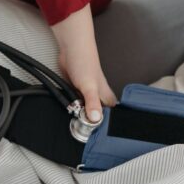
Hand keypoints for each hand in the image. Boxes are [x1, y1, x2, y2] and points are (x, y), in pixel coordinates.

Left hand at [51, 5, 116, 122]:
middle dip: (97, 121)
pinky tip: (71, 110)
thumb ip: (92, 103)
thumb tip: (96, 119)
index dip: (111, 122)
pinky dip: (75, 106)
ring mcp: (85, 91)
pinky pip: (76, 101)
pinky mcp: (75, 87)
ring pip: (87, 107)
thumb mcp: (89, 87)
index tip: (106, 134)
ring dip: (84, 114)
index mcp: (104, 94)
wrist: (71, 48)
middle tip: (91, 133)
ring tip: (81, 126)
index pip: (112, 112)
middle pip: (99, 111)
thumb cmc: (85, 62)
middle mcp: (96, 93)